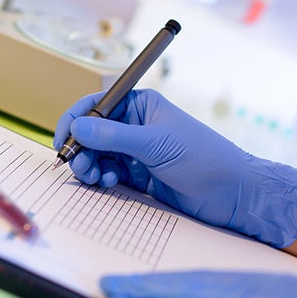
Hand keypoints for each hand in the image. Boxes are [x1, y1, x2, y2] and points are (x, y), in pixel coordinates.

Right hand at [53, 89, 296, 247]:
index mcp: (141, 105)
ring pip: (98, 155)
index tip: (63, 139)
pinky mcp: (139, 175)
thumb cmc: (202, 158)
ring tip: (95, 178)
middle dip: (81, 148)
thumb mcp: (155, 144)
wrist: (233, 194)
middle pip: (93, 132)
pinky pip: (110, 173)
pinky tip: (111, 184)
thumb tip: (77, 127)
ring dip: (90, 165)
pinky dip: (104, 178)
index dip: (76, 119)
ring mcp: (136, 151)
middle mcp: (135, 125)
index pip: (97, 103)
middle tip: (79, 167)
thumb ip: (113, 136)